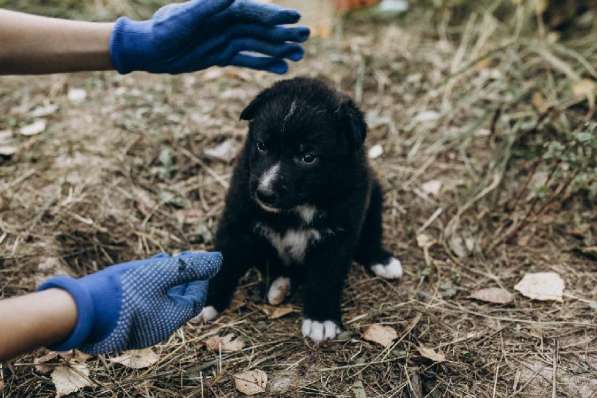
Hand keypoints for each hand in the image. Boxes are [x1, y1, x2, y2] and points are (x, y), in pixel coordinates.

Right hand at [37, 251, 221, 353]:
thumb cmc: (123, 291)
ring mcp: (139, 328)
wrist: (79, 311)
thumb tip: (219, 259)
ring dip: (165, 280)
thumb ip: (190, 266)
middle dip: (183, 278)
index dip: (200, 278)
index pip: (195, 299)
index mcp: (171, 319)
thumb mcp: (160, 272)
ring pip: (160, 301)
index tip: (199, 260)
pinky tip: (143, 270)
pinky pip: (143, 304)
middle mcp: (157, 328)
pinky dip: (148, 287)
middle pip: (178, 300)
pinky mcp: (122, 323)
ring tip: (164, 259)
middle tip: (183, 258)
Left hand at [109, 0, 309, 74]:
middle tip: (306, 37)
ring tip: (300, 55)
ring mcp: (226, 40)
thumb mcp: (186, 18)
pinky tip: (281, 68)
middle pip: (262, 28)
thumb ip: (208, 6)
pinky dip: (264, 63)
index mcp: (222, 10)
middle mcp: (228, 23)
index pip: (254, 11)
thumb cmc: (164, 30)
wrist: (149, 50)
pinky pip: (248, 60)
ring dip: (279, 49)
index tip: (294, 17)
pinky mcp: (222, 56)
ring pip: (259, 45)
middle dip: (284, 32)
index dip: (275, 14)